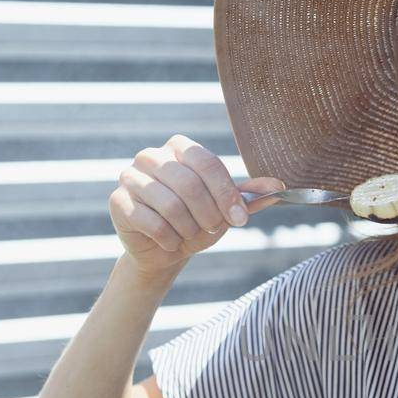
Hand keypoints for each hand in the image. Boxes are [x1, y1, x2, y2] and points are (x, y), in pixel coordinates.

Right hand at [109, 133, 286, 277]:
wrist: (166, 250)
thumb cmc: (197, 221)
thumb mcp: (225, 208)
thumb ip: (248, 196)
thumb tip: (279, 186)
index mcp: (180, 148)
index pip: (208, 163)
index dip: (226, 194)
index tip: (240, 220)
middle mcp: (152, 156)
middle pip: (188, 184)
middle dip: (208, 214)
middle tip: (212, 230)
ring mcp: (130, 176)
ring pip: (169, 204)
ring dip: (188, 228)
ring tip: (190, 235)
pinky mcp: (118, 201)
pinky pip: (150, 222)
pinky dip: (168, 238)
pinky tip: (171, 242)